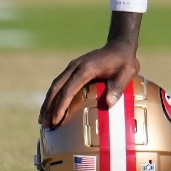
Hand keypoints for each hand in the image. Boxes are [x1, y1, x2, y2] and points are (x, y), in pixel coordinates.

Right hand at [42, 13, 143, 128]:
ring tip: (43, 121)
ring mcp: (72, 67)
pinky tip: (52, 108)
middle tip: (45, 125)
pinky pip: (60, 84)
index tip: (56, 120)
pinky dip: (54, 97)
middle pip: (56, 88)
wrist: (120, 46)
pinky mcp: (73, 70)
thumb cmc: (124, 61)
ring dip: (48, 102)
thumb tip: (109, 103)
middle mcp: (75, 67)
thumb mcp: (127, 72)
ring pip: (55, 86)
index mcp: (85, 69)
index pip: (68, 90)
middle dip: (49, 107)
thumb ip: (119, 87)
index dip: (61, 106)